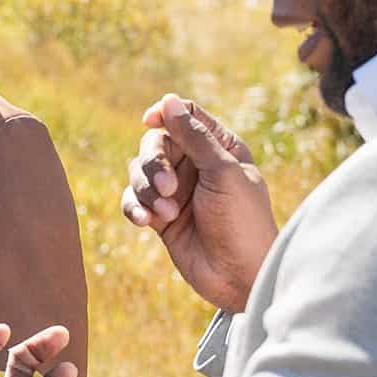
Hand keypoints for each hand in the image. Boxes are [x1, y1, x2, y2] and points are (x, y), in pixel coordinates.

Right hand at [121, 95, 276, 313]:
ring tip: (167, 214)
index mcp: (219, 147)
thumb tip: (169, 100)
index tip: (150, 122)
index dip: (165, 114)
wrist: (240, 276)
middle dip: (154, 164)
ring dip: (146, 190)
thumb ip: (195, 137)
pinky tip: (144, 222)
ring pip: (139, 172)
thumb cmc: (243, 222)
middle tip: (168, 188)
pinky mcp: (160, 216)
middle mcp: (195, 165)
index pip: (185, 115)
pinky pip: (133, 201)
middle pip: (155, 143)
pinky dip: (134, 208)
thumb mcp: (223, 173)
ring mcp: (176, 191)